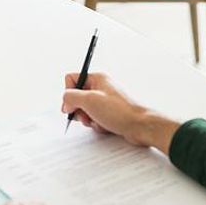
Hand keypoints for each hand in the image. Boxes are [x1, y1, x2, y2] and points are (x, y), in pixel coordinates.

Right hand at [62, 73, 179, 154]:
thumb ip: (71, 97)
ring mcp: (106, 101)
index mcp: (97, 78)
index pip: (72, 79)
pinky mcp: (111, 113)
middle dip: (79, 110)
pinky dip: (97, 124)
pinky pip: (95, 119)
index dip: (69, 94)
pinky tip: (106, 126)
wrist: (141, 126)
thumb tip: (65, 101)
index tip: (73, 105)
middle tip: (87, 115)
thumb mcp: (89, 100)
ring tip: (98, 121)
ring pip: (86, 110)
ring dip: (89, 119)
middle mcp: (102, 87)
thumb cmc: (120, 111)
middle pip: (77, 97)